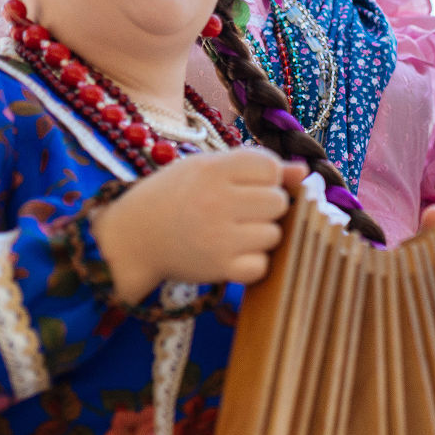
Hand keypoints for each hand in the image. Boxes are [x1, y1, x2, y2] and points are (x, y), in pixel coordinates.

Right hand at [90, 148, 301, 303]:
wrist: (132, 238)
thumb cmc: (175, 197)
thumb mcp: (206, 169)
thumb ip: (254, 165)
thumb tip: (303, 170)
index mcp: (212, 170)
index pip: (269, 167)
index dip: (266, 176)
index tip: (248, 184)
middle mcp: (216, 201)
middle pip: (278, 202)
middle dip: (268, 207)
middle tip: (242, 211)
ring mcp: (218, 237)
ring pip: (275, 234)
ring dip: (262, 235)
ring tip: (234, 232)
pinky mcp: (219, 268)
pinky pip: (262, 265)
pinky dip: (253, 262)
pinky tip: (233, 254)